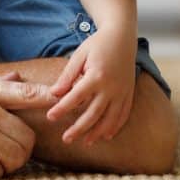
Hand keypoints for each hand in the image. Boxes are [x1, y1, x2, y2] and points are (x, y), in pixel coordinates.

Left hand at [46, 29, 136, 145]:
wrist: (122, 36)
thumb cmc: (97, 44)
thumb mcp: (79, 55)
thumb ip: (67, 76)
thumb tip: (54, 93)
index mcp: (97, 76)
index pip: (76, 97)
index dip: (62, 109)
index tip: (50, 117)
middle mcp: (111, 87)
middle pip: (93, 114)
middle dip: (79, 128)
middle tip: (66, 138)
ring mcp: (122, 92)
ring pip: (110, 119)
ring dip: (97, 132)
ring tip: (85, 142)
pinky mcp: (129, 93)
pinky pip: (123, 115)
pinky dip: (115, 127)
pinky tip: (106, 136)